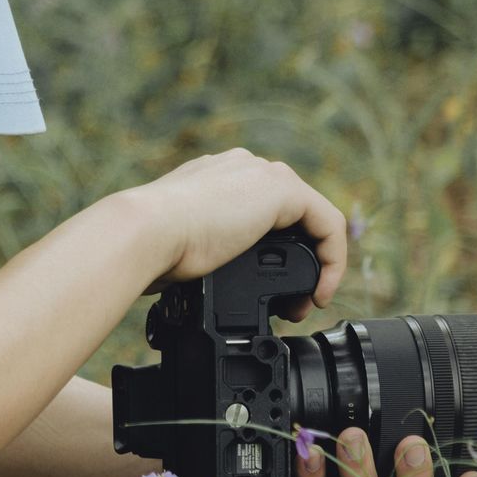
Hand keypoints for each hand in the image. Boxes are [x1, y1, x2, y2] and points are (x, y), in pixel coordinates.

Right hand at [132, 149, 346, 306]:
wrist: (144, 233)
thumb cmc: (149, 249)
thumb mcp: (179, 246)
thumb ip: (196, 249)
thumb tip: (193, 273)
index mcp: (215, 179)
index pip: (261, 211)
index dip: (274, 255)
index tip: (269, 294)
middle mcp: (241, 169)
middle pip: (290, 217)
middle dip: (298, 263)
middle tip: (291, 306)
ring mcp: (261, 174)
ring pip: (312, 220)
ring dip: (317, 266)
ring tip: (304, 304)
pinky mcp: (282, 189)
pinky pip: (328, 224)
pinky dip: (332, 261)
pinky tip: (319, 293)